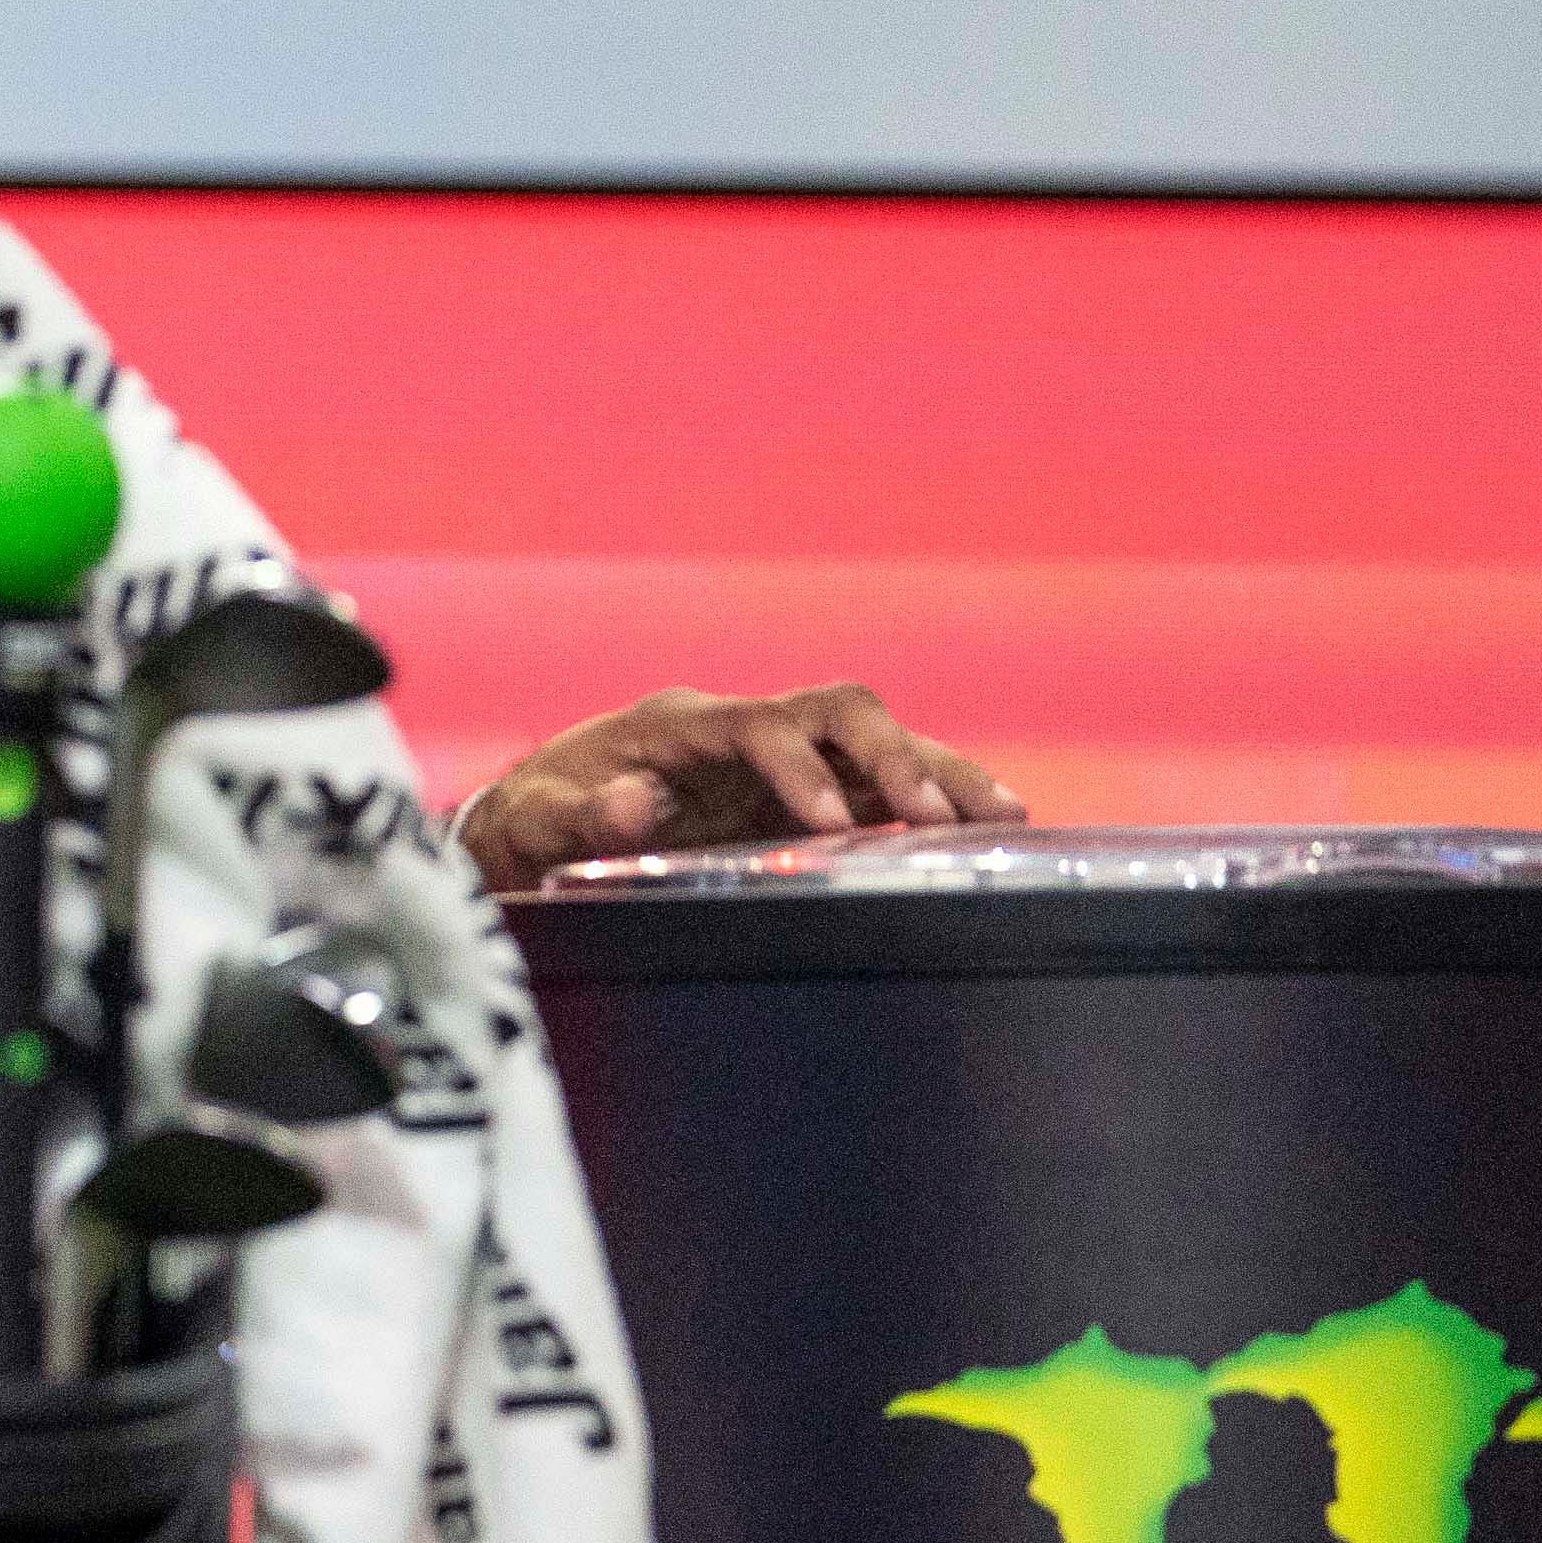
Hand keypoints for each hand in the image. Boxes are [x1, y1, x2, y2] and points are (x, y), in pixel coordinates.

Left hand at [455, 686, 1024, 890]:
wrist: (540, 813)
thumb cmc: (536, 816)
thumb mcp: (536, 822)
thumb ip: (575, 815)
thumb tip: (626, 805)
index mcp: (681, 726)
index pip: (758, 724)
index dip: (795, 765)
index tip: (822, 821)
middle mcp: (744, 728)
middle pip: (838, 714)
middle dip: (891, 757)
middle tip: (938, 819)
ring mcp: (780, 756)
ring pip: (876, 744)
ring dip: (937, 774)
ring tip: (1005, 817)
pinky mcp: (803, 790)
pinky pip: (878, 785)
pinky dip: (929, 800)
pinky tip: (986, 828)